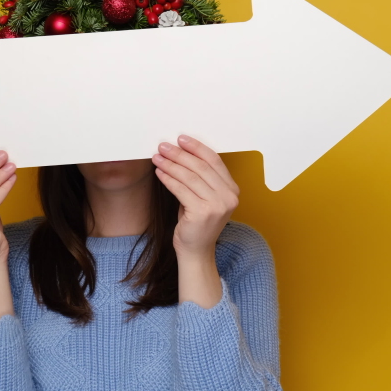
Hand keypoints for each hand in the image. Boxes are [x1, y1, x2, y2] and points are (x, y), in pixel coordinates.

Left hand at [152, 135, 239, 259]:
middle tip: (164, 147)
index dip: (197, 148)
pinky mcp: (202, 213)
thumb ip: (200, 178)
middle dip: (180, 154)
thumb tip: (180, 152)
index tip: (181, 139)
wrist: (196, 251)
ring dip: (171, 165)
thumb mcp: (204, 197)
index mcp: (232, 189)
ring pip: (190, 177)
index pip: (215, 161)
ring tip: (158, 158)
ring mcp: (217, 205)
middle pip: (201, 167)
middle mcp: (229, 196)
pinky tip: (159, 173)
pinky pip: (181, 189)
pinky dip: (168, 179)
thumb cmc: (197, 223)